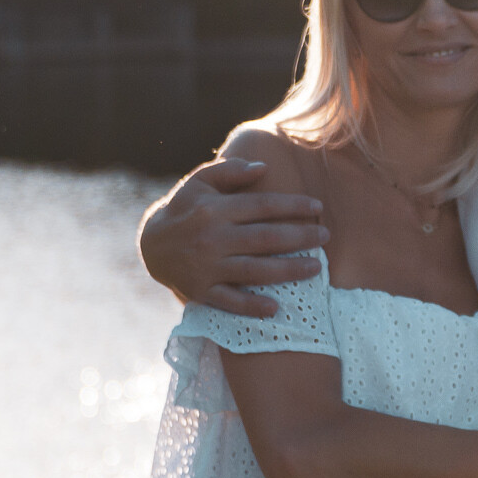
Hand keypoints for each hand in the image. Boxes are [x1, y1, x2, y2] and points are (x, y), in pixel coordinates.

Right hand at [137, 158, 327, 316]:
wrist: (152, 245)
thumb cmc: (185, 208)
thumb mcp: (199, 181)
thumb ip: (230, 172)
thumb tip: (263, 169)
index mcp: (215, 210)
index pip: (262, 206)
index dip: (292, 206)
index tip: (317, 207)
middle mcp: (212, 239)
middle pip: (265, 239)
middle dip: (300, 237)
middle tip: (325, 236)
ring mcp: (207, 268)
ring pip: (255, 271)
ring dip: (289, 270)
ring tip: (317, 268)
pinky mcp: (202, 292)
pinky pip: (230, 302)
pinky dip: (252, 307)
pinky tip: (276, 308)